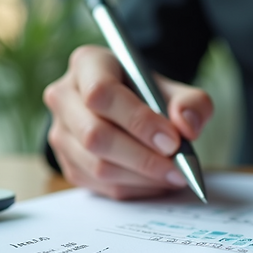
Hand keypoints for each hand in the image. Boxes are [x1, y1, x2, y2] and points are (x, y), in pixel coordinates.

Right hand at [43, 45, 212, 198]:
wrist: (131, 110)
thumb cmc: (149, 96)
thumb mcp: (176, 90)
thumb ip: (192, 103)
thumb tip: (187, 127)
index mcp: (87, 64)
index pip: (101, 93)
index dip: (138, 120)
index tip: (171, 140)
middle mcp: (64, 96)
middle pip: (95, 136)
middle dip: (143, 158)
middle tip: (177, 168)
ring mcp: (60, 132)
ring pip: (97, 166)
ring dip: (141, 177)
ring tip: (173, 176)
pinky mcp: (67, 163)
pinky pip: (100, 185)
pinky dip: (134, 188)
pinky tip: (156, 181)